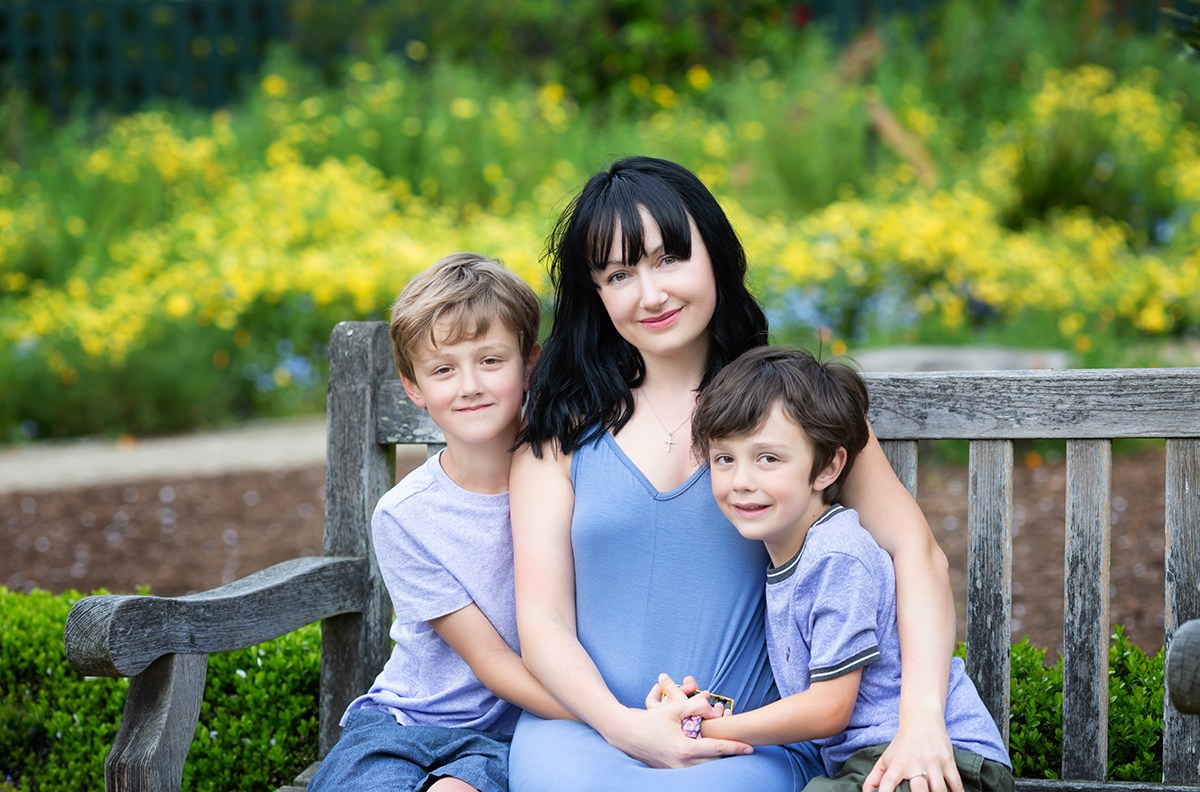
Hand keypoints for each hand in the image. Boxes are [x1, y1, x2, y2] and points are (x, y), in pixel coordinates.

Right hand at [605, 673, 747, 767]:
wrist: (625, 734)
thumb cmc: (649, 721)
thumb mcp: (672, 709)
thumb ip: (695, 706)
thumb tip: (712, 707)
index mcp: (684, 749)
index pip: (716, 749)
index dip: (734, 747)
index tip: (750, 748)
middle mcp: (682, 764)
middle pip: (714, 765)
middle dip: (730, 758)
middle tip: (745, 752)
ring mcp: (676, 771)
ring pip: (705, 770)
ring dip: (718, 762)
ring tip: (731, 755)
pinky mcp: (672, 772)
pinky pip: (694, 769)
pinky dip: (704, 763)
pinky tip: (711, 757)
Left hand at [861, 721, 961, 791]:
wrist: (921, 721)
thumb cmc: (902, 745)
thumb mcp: (886, 758)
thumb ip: (875, 777)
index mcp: (897, 765)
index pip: (888, 782)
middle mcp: (915, 764)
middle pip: (919, 789)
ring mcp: (933, 763)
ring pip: (940, 789)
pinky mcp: (948, 761)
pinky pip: (956, 782)